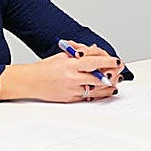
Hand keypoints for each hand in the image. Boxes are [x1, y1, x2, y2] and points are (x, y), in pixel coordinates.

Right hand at [0, 43, 121, 102]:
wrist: (31, 82)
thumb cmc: (45, 68)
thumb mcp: (62, 55)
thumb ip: (79, 53)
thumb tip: (94, 51)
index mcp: (70, 64)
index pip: (94, 62)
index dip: (108, 61)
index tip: (116, 61)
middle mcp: (72, 77)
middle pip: (98, 77)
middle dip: (111, 74)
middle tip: (119, 71)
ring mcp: (72, 90)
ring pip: (96, 89)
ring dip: (108, 85)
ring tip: (115, 82)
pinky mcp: (71, 99)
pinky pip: (89, 97)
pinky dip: (99, 94)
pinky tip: (106, 91)